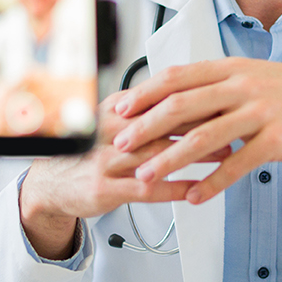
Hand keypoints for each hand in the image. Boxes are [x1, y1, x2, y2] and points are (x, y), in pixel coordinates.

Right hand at [19, 89, 216, 257]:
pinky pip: (146, 188)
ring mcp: (106, 161)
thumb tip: (186, 92)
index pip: (159, 97)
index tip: (222, 96)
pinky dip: (174, 187)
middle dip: (201, 121)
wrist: (49, 183)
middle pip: (162, 121)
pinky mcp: (105, 188)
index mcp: (114, 110)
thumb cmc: (88, 152)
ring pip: (157, 154)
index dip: (194, 96)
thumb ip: (143, 108)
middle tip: (231, 121)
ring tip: (225, 154)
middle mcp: (110, 132)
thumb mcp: (111, 121)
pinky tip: (195, 188)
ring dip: (195, 153)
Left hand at [110, 58, 281, 204]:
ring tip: (146, 177)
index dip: (144, 93)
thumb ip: (220, 86)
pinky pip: (237, 164)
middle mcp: (243, 85)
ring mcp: (260, 112)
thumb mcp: (256, 77)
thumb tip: (180, 100)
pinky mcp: (277, 139)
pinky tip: (195, 197)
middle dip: (146, 127)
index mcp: (233, 68)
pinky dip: (212, 183)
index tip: (120, 108)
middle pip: (182, 105)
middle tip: (121, 145)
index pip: (178, 77)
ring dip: (170, 159)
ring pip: (204, 137)